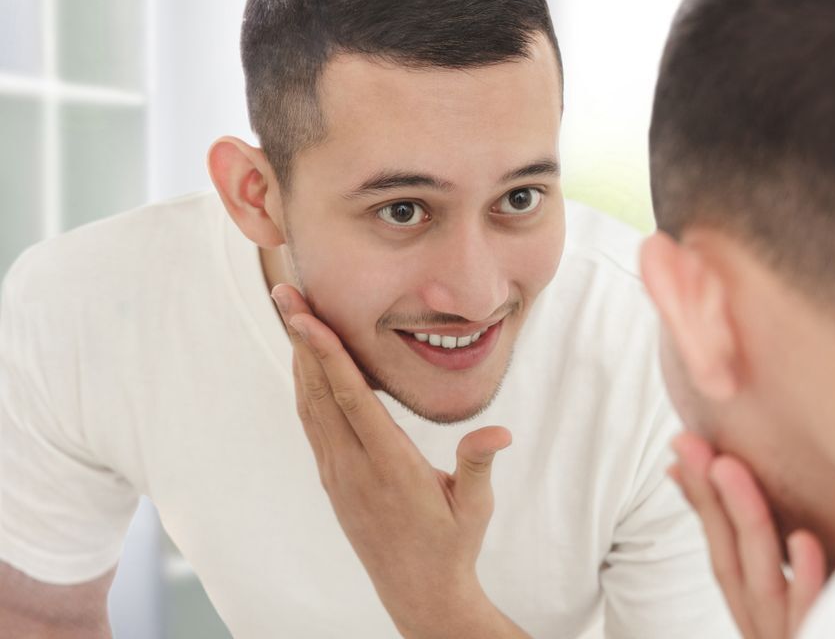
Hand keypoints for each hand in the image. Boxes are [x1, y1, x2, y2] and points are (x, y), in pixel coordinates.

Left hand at [271, 284, 528, 638]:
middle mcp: (354, 467)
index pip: (352, 398)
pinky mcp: (334, 480)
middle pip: (319, 391)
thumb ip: (478, 464)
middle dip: (300, 339)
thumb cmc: (452, 545)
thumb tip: (499, 433)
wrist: (418, 593)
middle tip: (284, 293)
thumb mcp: (475, 506)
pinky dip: (306, 386)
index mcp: (389, 467)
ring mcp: (338, 474)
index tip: (306, 316)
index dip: (327, 353)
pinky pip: (313, 424)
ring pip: (310, 405)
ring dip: (300, 358)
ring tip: (292, 315)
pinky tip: (307, 366)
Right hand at [669, 432, 825, 638]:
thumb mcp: (793, 606)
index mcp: (759, 619)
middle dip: (711, 503)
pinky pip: (815, 621)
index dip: (698, 501)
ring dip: (747, 525)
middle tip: (699, 447)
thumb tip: (730, 496)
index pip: (721, 553)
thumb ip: (765, 556)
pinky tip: (805, 541)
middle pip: (732, 565)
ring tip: (732, 470)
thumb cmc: (828, 635)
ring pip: (762, 586)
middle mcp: (767, 633)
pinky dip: (808, 585)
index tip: (682, 447)